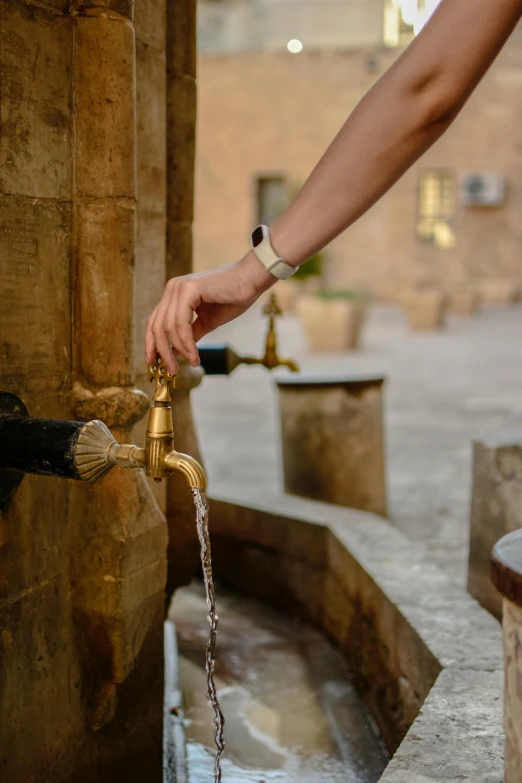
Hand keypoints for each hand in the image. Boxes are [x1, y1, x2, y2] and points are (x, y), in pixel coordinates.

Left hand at [145, 252, 275, 373]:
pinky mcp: (189, 289)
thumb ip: (192, 333)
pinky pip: (181, 323)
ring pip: (168, 327)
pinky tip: (194, 354)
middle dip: (163, 352)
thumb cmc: (233, 298)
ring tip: (192, 362)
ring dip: (179, 350)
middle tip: (172, 370)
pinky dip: (186, 342)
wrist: (252, 281)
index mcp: (175, 294)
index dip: (151, 344)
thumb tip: (178, 351)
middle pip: (157, 326)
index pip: (155, 322)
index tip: (154, 363)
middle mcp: (173, 289)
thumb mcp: (208, 321)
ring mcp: (179, 287)